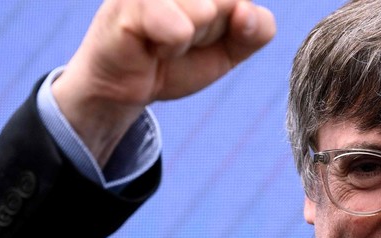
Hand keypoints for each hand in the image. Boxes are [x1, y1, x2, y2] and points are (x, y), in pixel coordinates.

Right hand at [52, 0, 275, 164]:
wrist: (122, 86)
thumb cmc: (176, 58)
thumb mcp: (231, 49)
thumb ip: (257, 30)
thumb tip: (246, 12)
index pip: (245, 0)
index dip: (234, 24)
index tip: (206, 31)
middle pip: (231, 1)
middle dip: (214, 32)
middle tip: (182, 37)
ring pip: (208, 12)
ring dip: (191, 40)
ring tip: (165, 41)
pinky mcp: (130, 2)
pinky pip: (179, 28)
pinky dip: (172, 47)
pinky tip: (151, 45)